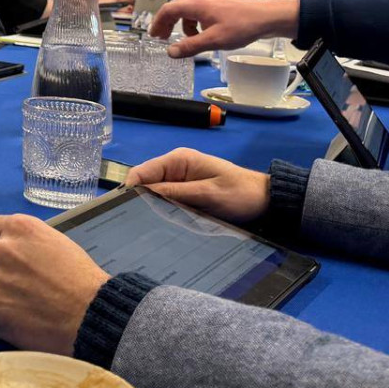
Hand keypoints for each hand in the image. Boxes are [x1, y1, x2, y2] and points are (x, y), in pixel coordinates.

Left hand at [0, 215, 110, 354]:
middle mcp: (1, 248)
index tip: (7, 258)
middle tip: (19, 286)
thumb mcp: (57, 243)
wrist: (90, 316)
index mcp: (19, 228)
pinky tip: (9, 320)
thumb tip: (15, 251)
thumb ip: (28, 242)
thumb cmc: (81, 281)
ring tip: (20, 306)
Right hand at [126, 148, 269, 223]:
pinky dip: (163, 211)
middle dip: (139, 200)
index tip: (122, 208)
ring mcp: (181, 182)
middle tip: (135, 223)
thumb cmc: (241, 194)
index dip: (130, 188)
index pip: (143, 171)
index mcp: (179, 160)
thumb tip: (142, 194)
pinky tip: (161, 225)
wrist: (266, 202)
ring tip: (146, 227)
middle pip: (146, 183)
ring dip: (152, 207)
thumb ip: (175, 192)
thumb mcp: (208, 194)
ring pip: (155, 195)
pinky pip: (167, 202)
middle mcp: (176, 168)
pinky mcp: (186, 194)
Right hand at [148, 0, 299, 57]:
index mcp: (197, 5)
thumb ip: (190, 46)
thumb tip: (170, 52)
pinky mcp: (221, 5)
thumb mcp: (214, 40)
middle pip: (176, 8)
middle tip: (162, 38)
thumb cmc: (242, 26)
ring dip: (182, 24)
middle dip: (167, 22)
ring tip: (186, 40)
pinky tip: (203, 34)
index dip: (158, 22)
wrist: (268, 16)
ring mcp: (212, 1)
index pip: (169, 9)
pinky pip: (200, 12)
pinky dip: (195, 23)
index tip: (153, 35)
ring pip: (188, 10)